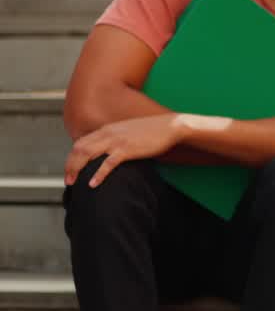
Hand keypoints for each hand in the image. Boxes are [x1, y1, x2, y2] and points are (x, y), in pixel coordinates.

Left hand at [64, 113, 184, 187]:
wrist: (170, 126)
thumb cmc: (152, 131)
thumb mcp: (128, 132)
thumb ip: (116, 139)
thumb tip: (109, 152)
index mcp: (107, 129)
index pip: (81, 142)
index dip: (72, 157)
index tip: (70, 170)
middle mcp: (108, 133)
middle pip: (79, 148)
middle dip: (70, 165)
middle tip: (68, 180)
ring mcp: (117, 141)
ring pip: (88, 154)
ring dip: (77, 169)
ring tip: (73, 182)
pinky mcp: (127, 149)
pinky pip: (108, 163)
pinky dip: (98, 174)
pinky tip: (93, 184)